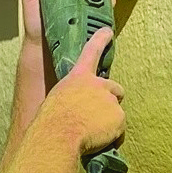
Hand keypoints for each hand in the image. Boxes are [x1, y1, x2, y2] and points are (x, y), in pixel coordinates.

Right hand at [36, 28, 125, 155]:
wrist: (59, 133)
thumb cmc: (52, 120)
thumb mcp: (58, 100)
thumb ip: (72, 98)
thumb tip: (76, 110)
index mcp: (79, 77)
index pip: (90, 52)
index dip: (100, 40)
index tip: (108, 31)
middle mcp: (98, 84)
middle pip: (115, 89)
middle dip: (110, 101)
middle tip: (97, 116)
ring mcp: (110, 100)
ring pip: (116, 113)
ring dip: (109, 122)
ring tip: (91, 133)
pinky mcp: (119, 116)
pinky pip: (119, 130)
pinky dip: (113, 136)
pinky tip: (99, 141)